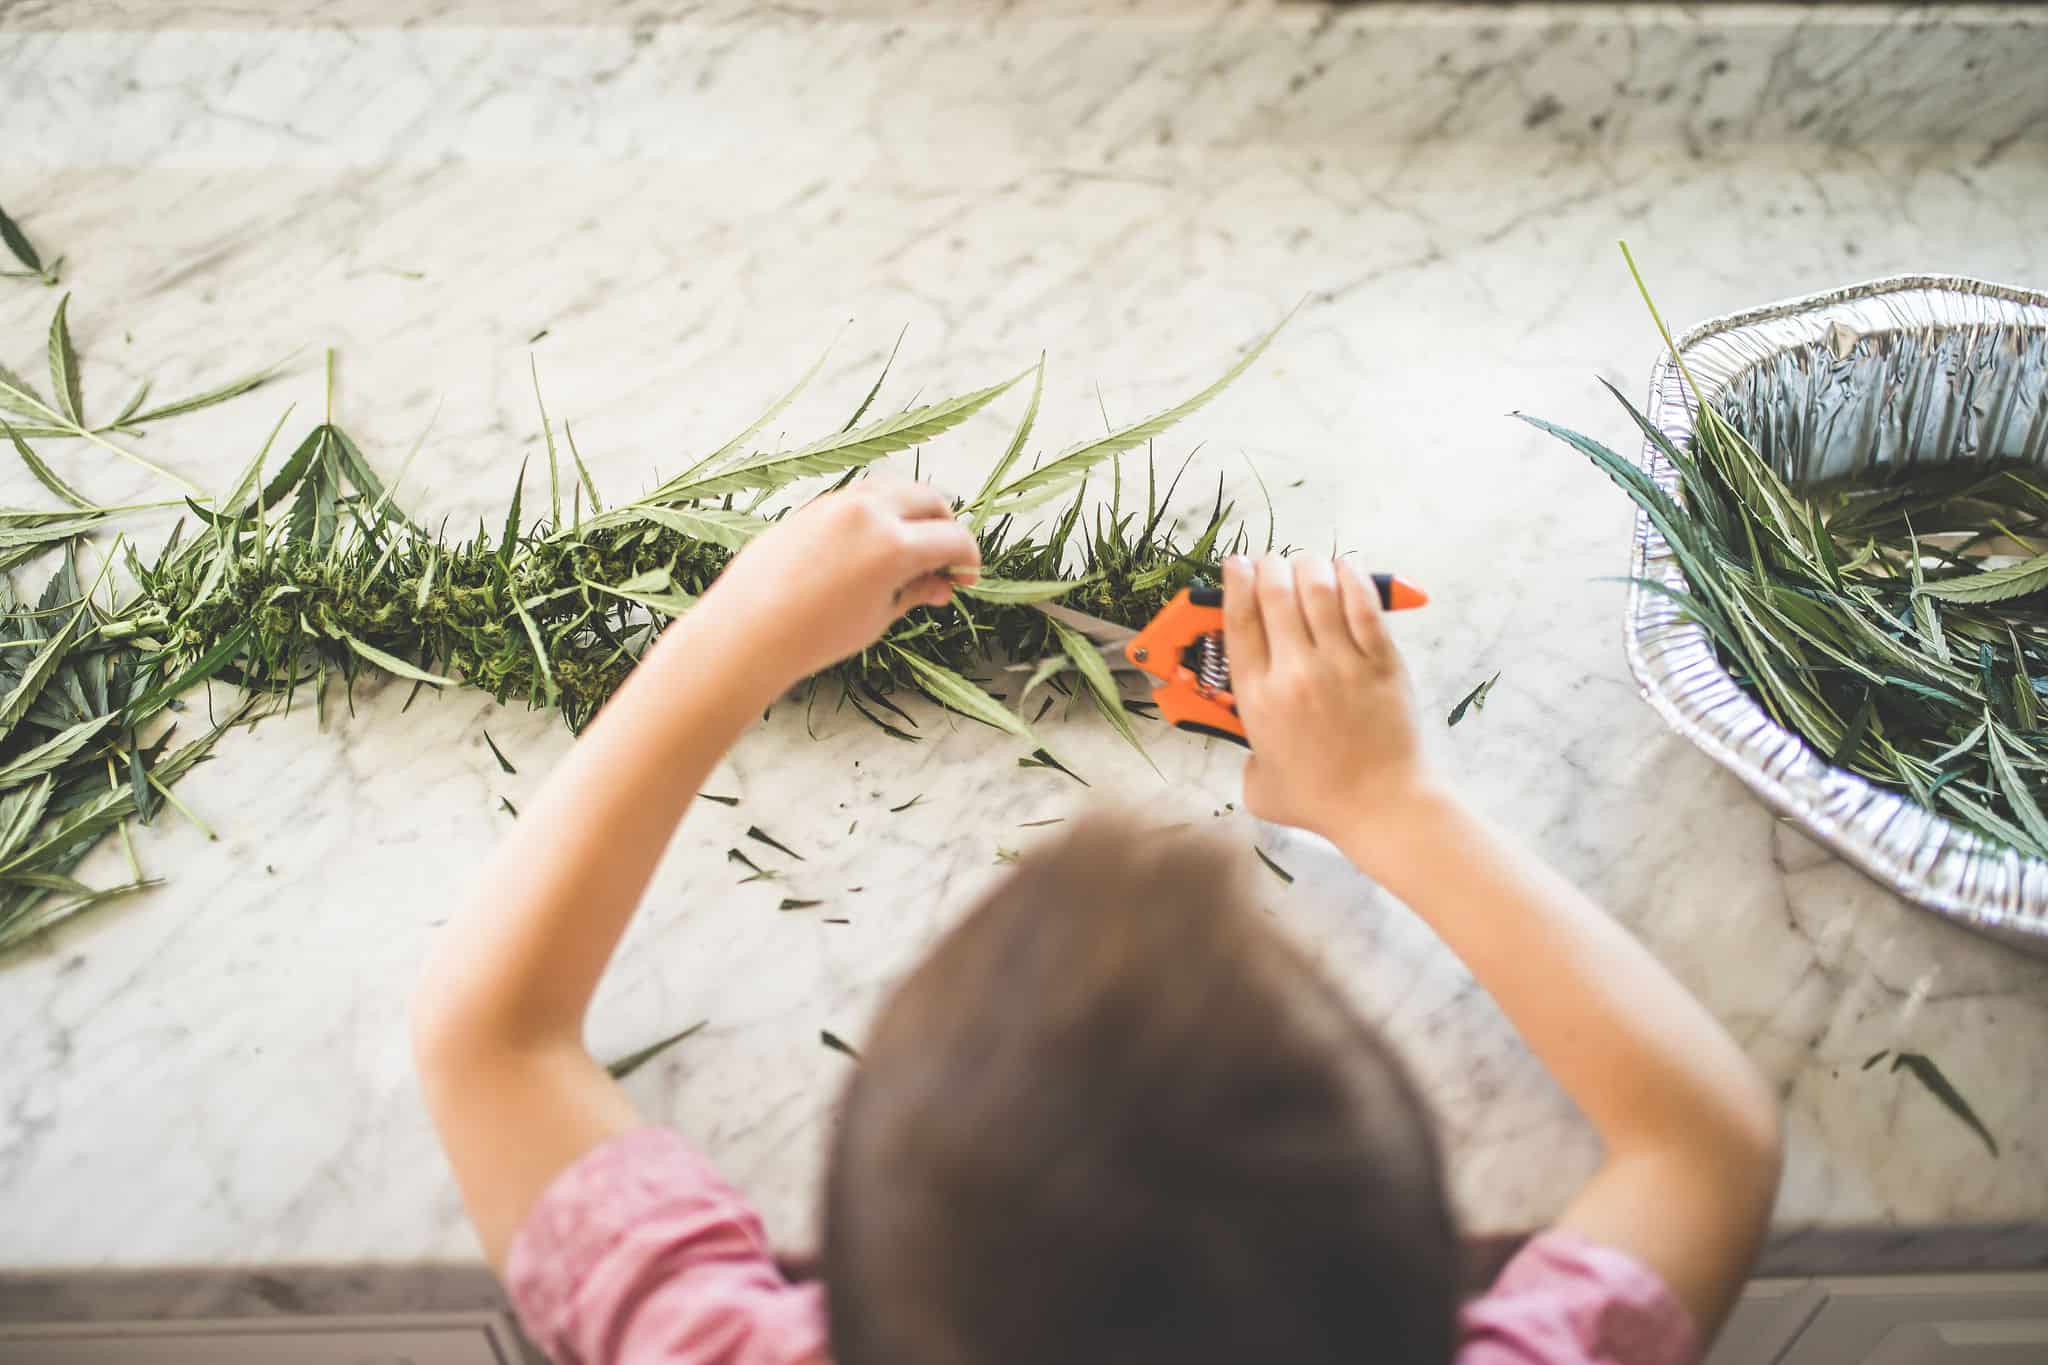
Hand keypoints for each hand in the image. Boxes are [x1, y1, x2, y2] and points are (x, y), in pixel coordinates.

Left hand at [699, 478, 979, 688]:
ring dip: (913, 512)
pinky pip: (862, 495)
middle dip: (945, 526)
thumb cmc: (816, 635)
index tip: (965, 578)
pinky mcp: (816, 505)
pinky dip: (882, 511)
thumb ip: (915, 592)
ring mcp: (840, 502)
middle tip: (944, 560)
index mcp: (895, 546)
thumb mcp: (878, 617)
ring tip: (910, 550)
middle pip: (930, 499)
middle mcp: (871, 513)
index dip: (968, 559)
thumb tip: (942, 585)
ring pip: (896, 488)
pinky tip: (876, 545)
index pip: (953, 538)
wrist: (748, 630)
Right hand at [1222, 553, 1434, 839]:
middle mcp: (1294, 671)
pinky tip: (1345, 569)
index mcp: (1258, 698)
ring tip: (1307, 565)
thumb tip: (1251, 740)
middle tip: (1272, 564)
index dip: (1235, 582)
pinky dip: (1351, 577)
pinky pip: (1363, 604)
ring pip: (1318, 588)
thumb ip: (1244, 756)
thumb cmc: (1319, 801)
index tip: (1236, 565)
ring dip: (1308, 566)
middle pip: (1275, 593)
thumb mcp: (1256, 784)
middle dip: (1270, 567)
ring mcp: (1341, 662)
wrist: (1381, 805)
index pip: (1239, 619)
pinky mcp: (1381, 660)